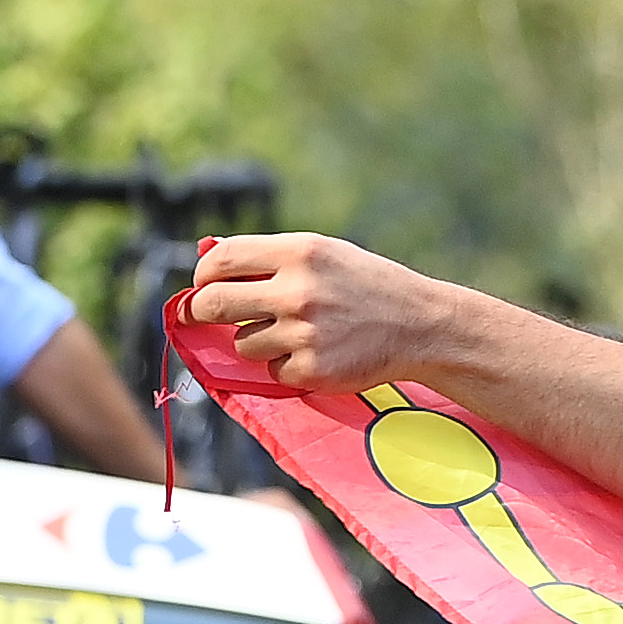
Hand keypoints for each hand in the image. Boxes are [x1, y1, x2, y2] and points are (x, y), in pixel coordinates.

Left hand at [188, 233, 498, 395]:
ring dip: (257, 341)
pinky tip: (318, 352)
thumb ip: (272, 258)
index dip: (202, 275)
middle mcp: (297, 291)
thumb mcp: (326, 254)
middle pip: (214, 304)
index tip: (201, 285)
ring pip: (243, 343)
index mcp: (300, 253)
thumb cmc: (367, 286)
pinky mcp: (310, 370)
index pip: (222, 260)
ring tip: (296, 332)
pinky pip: (272, 371)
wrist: (421, 326)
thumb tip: (210, 257)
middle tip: (203, 315)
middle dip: (202, 311)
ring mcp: (303, 334)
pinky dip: (286, 365)